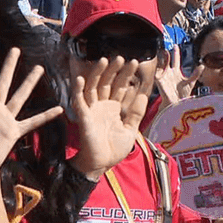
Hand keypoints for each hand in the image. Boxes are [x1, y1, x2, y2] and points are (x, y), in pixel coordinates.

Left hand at [0, 46, 62, 183]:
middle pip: (3, 82)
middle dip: (9, 66)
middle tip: (16, 50)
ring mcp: (5, 119)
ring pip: (19, 96)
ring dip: (29, 82)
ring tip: (38, 68)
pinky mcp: (14, 131)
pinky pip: (32, 122)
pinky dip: (45, 116)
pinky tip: (58, 109)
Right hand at [69, 57, 146, 179]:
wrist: (101, 164)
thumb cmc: (114, 150)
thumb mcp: (131, 130)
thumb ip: (136, 113)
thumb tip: (143, 94)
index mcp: (113, 108)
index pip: (120, 87)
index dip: (126, 75)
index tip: (134, 62)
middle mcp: (102, 106)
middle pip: (107, 82)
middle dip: (114, 70)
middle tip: (121, 57)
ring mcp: (92, 110)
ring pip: (93, 87)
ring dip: (97, 73)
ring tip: (104, 60)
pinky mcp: (83, 116)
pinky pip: (78, 100)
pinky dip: (78, 89)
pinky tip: (80, 78)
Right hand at [154, 44, 201, 107]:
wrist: (177, 103)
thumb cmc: (183, 95)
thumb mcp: (191, 82)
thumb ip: (196, 73)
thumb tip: (202, 65)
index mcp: (176, 73)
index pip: (176, 60)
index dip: (176, 53)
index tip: (175, 46)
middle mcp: (169, 73)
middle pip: (167, 60)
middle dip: (166, 54)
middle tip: (166, 47)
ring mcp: (164, 76)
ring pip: (161, 64)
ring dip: (161, 58)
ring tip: (162, 52)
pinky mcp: (159, 81)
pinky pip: (156, 72)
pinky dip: (156, 67)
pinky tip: (158, 62)